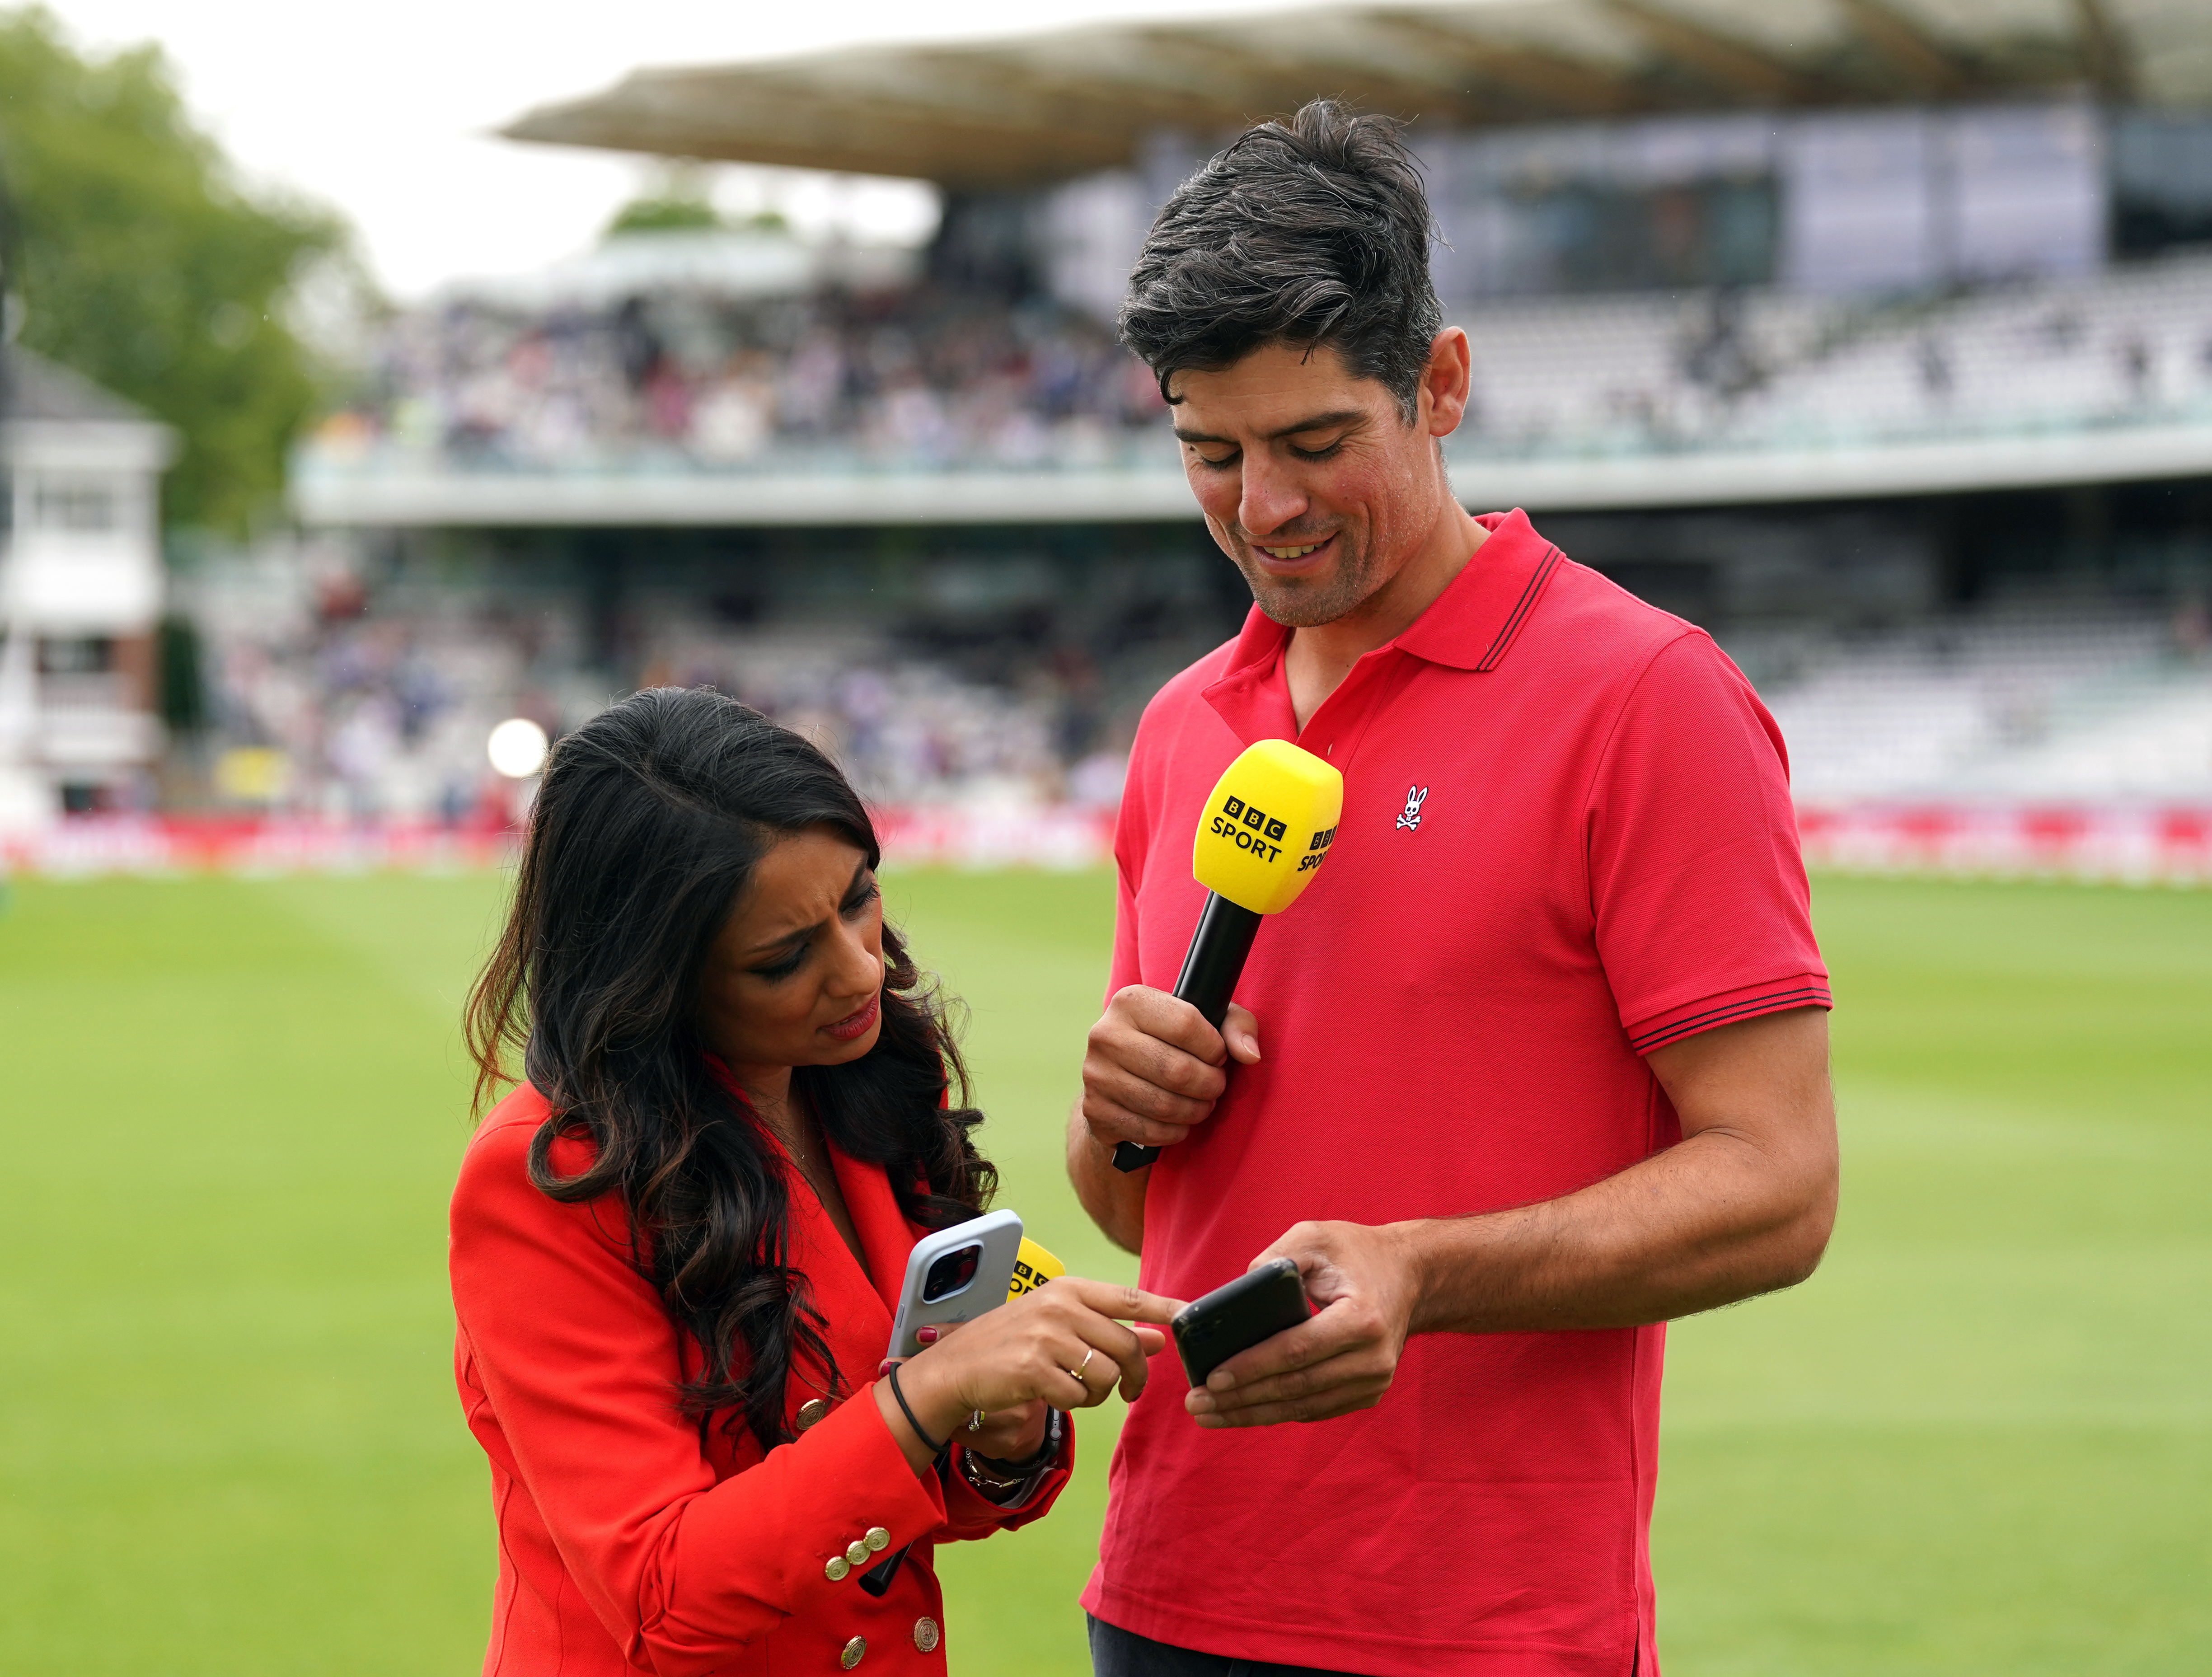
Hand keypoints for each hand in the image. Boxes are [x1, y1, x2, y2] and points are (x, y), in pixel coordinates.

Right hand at [879, 1277, 1183, 1468]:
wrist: (954, 1367)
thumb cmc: (1009, 1343)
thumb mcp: (1058, 1325)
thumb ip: (1108, 1329)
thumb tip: (1160, 1340)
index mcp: (1068, 1290)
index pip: (1129, 1298)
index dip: (1165, 1310)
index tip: (1192, 1318)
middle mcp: (1060, 1307)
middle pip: (1127, 1345)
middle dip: (1135, 1375)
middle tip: (1131, 1391)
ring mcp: (1046, 1337)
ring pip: (1106, 1374)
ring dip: (1100, 1393)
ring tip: (1076, 1388)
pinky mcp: (1034, 1369)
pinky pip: (1079, 1397)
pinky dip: (1075, 1404)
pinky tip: (1055, 1395)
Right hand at [1080, 985, 1261, 1155]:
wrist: (1120, 1080)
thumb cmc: (1172, 1045)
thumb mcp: (1207, 1023)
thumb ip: (1237, 1026)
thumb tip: (1250, 1055)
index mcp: (1130, 1001)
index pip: (1186, 1024)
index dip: (1214, 1047)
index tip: (1217, 1055)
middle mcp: (1104, 1033)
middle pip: (1177, 1070)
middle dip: (1209, 1084)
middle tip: (1215, 1086)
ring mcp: (1094, 1074)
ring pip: (1164, 1104)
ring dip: (1195, 1111)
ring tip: (1202, 1104)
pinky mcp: (1094, 1110)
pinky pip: (1149, 1130)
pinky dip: (1175, 1132)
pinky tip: (1179, 1122)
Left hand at [1185, 1221, 1419, 1428]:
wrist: (1408, 1275)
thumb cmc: (1354, 1252)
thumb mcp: (1315, 1237)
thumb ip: (1274, 1259)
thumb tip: (1232, 1300)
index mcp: (1361, 1317)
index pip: (1296, 1350)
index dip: (1253, 1366)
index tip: (1213, 1376)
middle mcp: (1373, 1357)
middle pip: (1296, 1385)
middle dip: (1241, 1397)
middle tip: (1196, 1402)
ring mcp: (1374, 1380)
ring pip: (1303, 1405)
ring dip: (1252, 1413)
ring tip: (1209, 1413)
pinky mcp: (1368, 1392)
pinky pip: (1315, 1408)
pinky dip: (1278, 1411)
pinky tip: (1243, 1411)